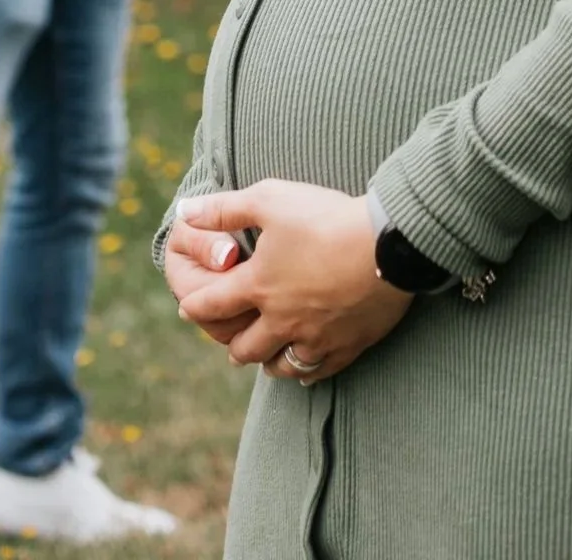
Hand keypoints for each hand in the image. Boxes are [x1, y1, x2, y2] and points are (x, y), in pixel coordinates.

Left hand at [174, 181, 413, 385]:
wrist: (388, 244)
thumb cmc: (325, 218)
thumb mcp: (269, 199)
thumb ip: (225, 208)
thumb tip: (184, 210)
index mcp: (259, 286)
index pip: (213, 305)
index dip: (195, 306)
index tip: (187, 308)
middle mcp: (282, 320)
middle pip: (244, 347)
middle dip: (231, 342)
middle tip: (229, 338)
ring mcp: (315, 338)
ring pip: (280, 367)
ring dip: (266, 361)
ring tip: (264, 356)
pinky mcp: (347, 346)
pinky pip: (318, 371)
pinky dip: (306, 371)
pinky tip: (305, 368)